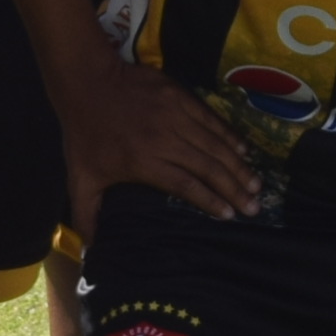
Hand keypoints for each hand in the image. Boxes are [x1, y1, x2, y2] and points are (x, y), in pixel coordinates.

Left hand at [49, 51, 262, 238]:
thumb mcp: (80, 177)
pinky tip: (243, 149)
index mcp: (144, 162)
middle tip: (255, 207)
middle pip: (207, 168)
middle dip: (235, 189)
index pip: (186, 186)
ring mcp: (174, 115)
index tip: (229, 215)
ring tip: (256, 184)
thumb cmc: (85, 134)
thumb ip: (86, 214)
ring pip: (214, 145)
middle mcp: (164, 140)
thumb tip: (89, 253)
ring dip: (238, 166)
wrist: (86, 82)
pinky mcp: (180, 96)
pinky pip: (211, 119)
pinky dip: (229, 135)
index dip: (210, 201)